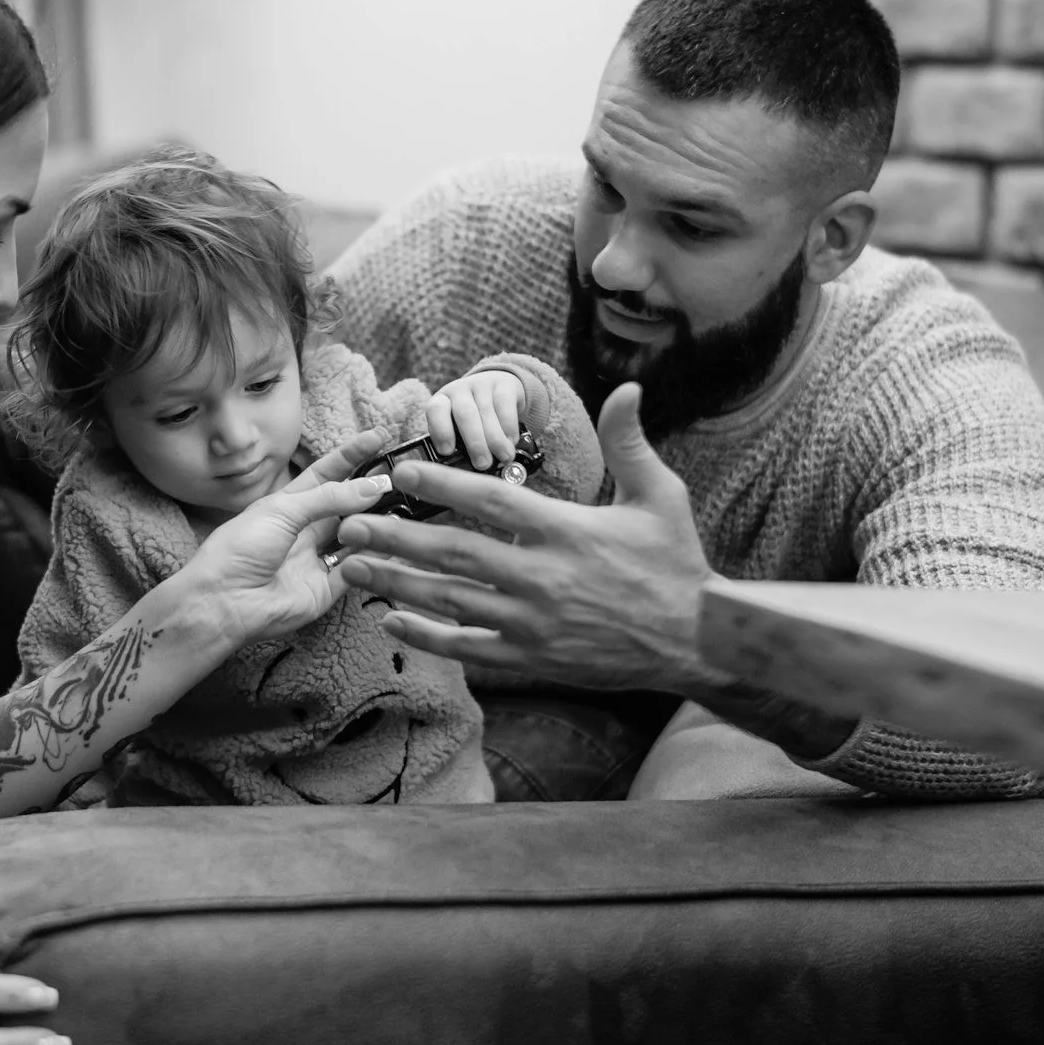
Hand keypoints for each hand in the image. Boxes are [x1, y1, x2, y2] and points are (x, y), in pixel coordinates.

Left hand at [172, 427, 395, 650]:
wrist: (223, 601)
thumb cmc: (239, 549)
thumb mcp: (282, 511)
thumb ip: (328, 498)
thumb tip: (372, 485)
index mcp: (287, 506)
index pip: (326, 474)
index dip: (350, 456)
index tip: (377, 438)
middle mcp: (304, 532)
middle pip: (344, 506)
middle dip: (370, 491)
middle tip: (400, 477)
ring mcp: (316, 561)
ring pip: (355, 538)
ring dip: (375, 523)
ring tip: (404, 505)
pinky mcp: (324, 590)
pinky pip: (357, 572)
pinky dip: (374, 558)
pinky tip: (394, 541)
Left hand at [332, 385, 713, 689]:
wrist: (696, 642)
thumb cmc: (675, 564)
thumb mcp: (661, 496)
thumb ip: (630, 442)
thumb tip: (627, 387)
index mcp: (567, 532)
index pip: (491, 502)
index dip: (442, 482)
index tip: (399, 469)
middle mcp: (542, 578)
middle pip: (453, 553)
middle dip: (395, 536)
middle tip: (347, 523)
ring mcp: (533, 623)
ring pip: (449, 600)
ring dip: (396, 581)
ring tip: (350, 565)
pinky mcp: (532, 657)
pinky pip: (468, 646)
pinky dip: (427, 634)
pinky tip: (392, 619)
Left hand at [426, 370, 525, 469]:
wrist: (496, 387)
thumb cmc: (472, 419)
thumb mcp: (458, 428)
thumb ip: (456, 446)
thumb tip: (458, 478)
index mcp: (441, 402)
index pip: (435, 410)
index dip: (441, 430)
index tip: (447, 452)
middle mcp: (459, 390)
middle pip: (465, 414)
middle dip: (475, 442)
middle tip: (483, 464)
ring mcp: (481, 385)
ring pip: (487, 412)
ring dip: (496, 439)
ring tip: (503, 458)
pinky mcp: (503, 385)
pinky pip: (505, 406)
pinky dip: (509, 428)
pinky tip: (511, 442)